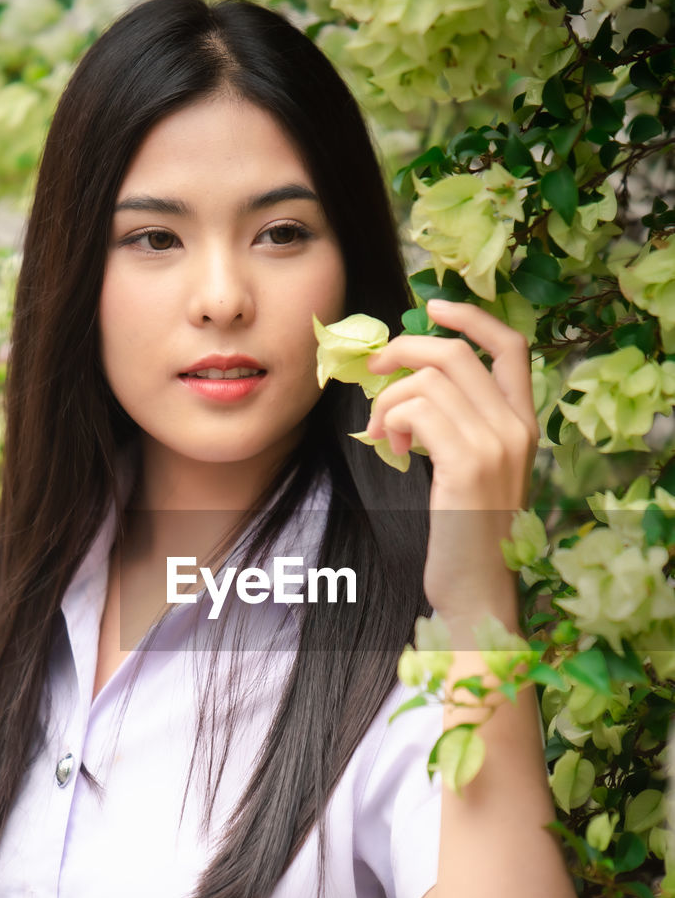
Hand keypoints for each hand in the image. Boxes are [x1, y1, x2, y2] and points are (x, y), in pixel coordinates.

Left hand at [365, 299, 537, 636]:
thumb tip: (410, 382)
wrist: (476, 589)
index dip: (470, 318)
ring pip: (427, 380)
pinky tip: (390, 450)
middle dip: (403, 351)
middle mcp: (516, 428)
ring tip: (384, 436)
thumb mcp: (473, 471)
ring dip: (388, 401)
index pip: (511, 345)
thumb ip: (457, 426)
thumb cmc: (465, 535)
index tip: (432, 308)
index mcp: (524, 424)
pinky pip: (416, 410)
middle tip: (372, 372)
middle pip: (455, 353)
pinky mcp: (466, 464)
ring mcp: (495, 444)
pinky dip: (390, 421)